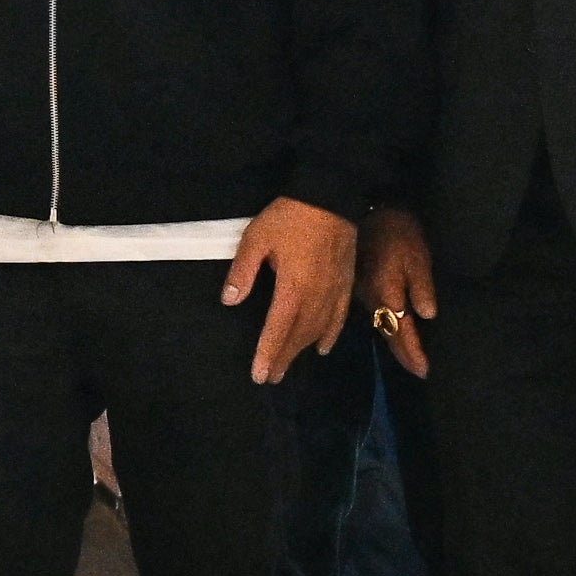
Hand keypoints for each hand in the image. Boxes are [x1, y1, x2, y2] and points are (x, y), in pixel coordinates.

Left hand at [228, 195, 360, 380]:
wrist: (330, 197)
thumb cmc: (289, 217)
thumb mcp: (256, 239)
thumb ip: (242, 271)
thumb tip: (229, 301)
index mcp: (293, 287)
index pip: (278, 329)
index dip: (268, 353)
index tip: (259, 375)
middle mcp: (316, 296)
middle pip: (298, 335)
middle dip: (282, 358)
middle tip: (270, 378)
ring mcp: (334, 291)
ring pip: (318, 330)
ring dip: (301, 350)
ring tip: (287, 366)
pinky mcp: (346, 284)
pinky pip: (339, 317)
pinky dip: (330, 335)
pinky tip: (322, 349)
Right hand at [357, 208, 437, 377]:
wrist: (367, 210)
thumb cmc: (398, 232)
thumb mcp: (417, 257)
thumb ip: (422, 288)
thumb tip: (427, 316)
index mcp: (386, 294)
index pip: (401, 332)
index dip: (413, 352)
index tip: (424, 371)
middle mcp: (371, 300)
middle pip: (387, 334)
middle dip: (403, 354)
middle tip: (417, 371)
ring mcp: (362, 294)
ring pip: (380, 326)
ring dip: (394, 343)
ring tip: (407, 356)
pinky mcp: (359, 286)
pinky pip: (374, 315)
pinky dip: (386, 327)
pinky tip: (390, 330)